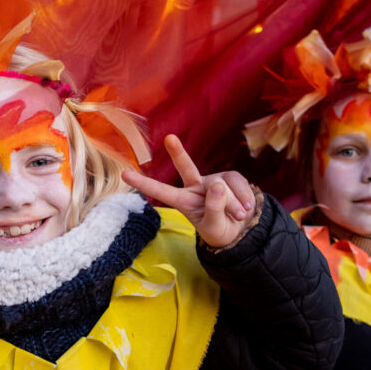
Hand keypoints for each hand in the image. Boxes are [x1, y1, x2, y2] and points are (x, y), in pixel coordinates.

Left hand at [122, 135, 255, 247]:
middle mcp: (195, 187)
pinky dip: (245, 197)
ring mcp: (213, 180)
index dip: (143, 183)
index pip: (161, 191)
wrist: (240, 230)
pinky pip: (238, 183)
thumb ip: (214, 209)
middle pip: (186, 167)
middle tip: (169, 138)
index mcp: (183, 201)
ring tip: (238, 216)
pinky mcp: (230, 178)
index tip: (124, 174)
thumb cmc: (220, 230)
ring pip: (223, 186)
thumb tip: (218, 184)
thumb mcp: (214, 227)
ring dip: (234, 204)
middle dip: (178, 152)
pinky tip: (246, 208)